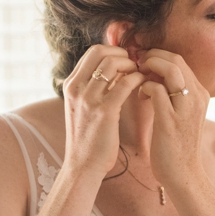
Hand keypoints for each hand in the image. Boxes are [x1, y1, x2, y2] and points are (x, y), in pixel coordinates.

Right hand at [61, 45, 146, 178]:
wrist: (83, 165)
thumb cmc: (89, 137)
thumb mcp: (84, 107)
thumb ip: (94, 88)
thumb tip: (114, 70)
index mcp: (71, 84)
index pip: (93, 52)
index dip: (114, 51)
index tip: (128, 60)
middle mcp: (76, 88)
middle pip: (101, 52)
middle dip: (123, 54)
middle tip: (137, 65)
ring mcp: (88, 98)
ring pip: (112, 63)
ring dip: (132, 65)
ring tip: (141, 74)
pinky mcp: (104, 111)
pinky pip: (125, 84)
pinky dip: (137, 79)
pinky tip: (144, 84)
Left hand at [136, 49, 209, 183]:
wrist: (183, 173)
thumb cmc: (177, 144)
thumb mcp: (182, 114)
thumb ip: (175, 94)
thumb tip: (156, 77)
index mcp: (200, 93)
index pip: (180, 60)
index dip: (159, 55)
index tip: (143, 61)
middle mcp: (197, 97)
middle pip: (176, 60)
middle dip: (152, 56)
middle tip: (136, 64)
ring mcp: (186, 108)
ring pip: (170, 70)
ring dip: (149, 67)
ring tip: (137, 75)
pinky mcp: (171, 120)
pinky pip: (158, 90)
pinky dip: (144, 87)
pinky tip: (140, 96)